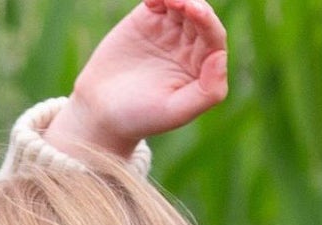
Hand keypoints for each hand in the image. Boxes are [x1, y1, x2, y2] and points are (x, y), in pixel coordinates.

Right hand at [49, 0, 227, 160]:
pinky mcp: (149, 18)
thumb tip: (220, 57)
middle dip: (194, 6)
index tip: (195, 12)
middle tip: (179, 2)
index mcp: (202, 69)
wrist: (101, 110)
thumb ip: (207, 92)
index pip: (214, 39)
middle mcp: (190, 47)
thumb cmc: (140, 117)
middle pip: (201, 17)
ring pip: (183, 4)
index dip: (208, 23)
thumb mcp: (174, 112)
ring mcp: (170, 31)